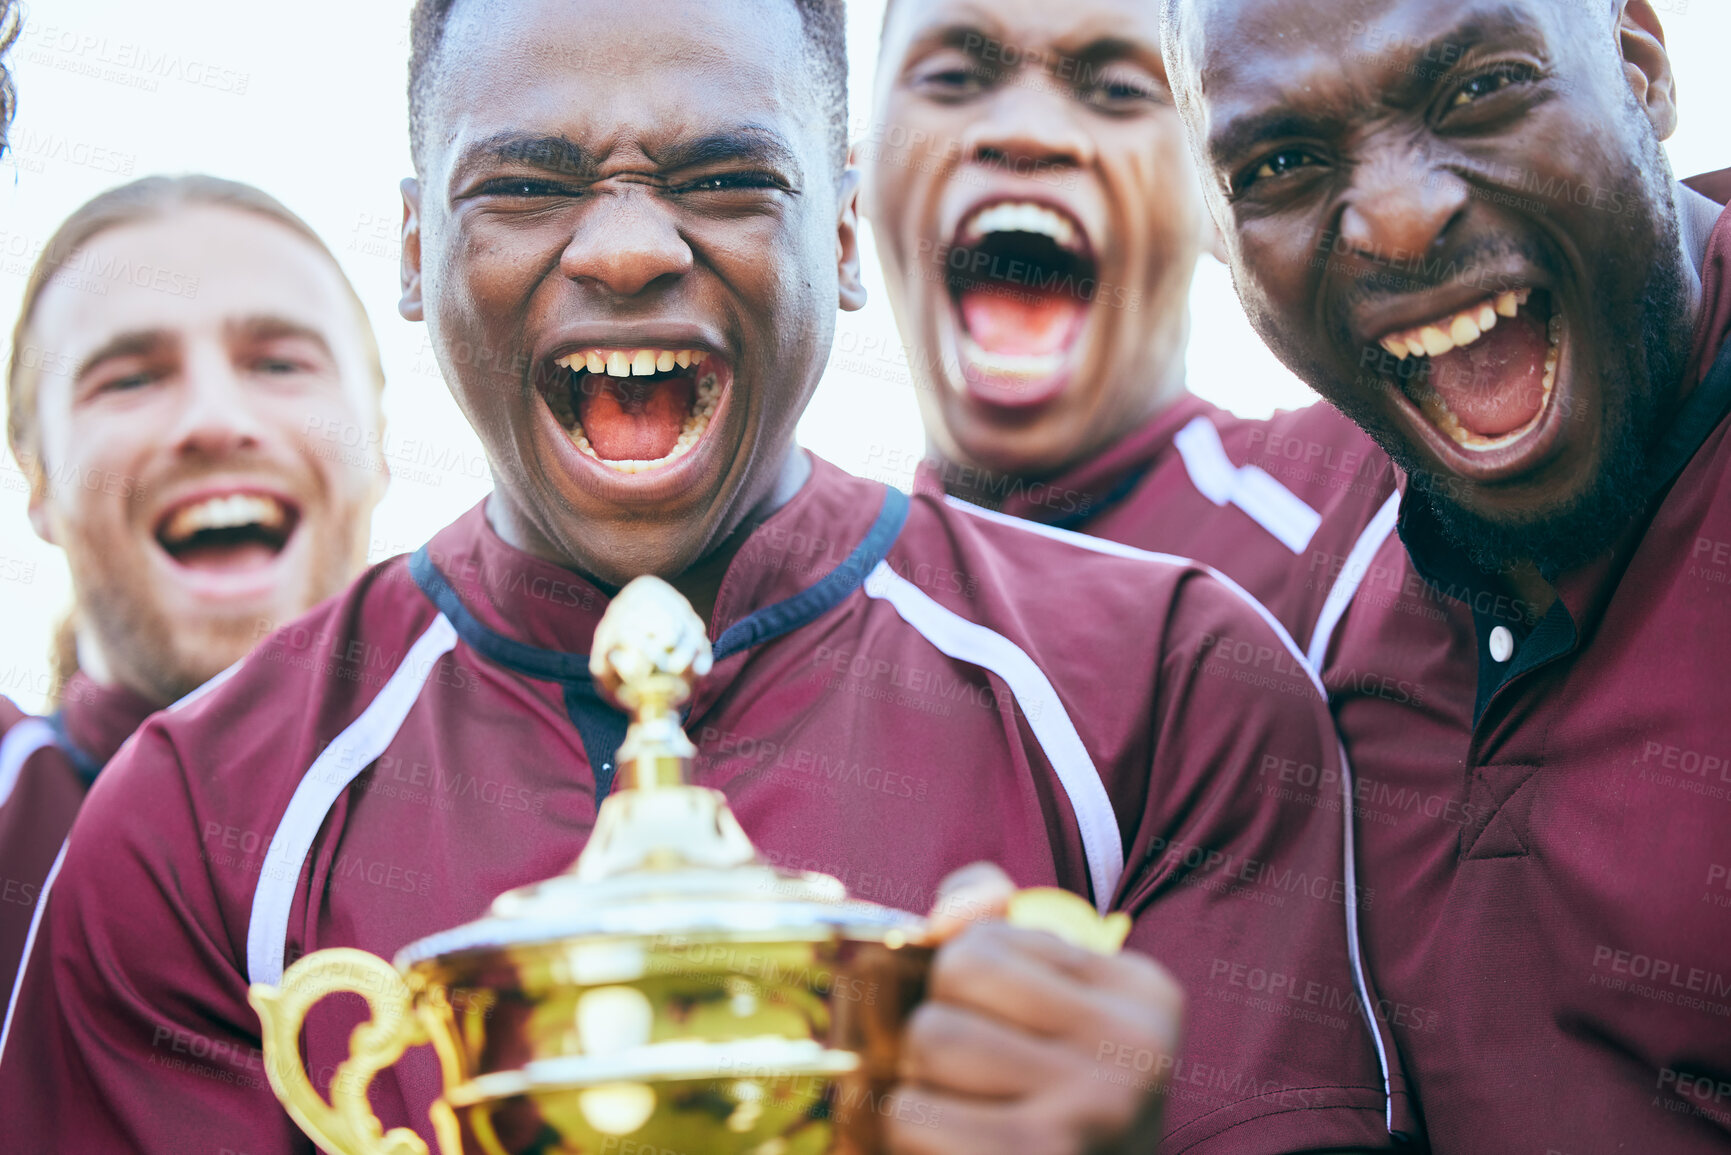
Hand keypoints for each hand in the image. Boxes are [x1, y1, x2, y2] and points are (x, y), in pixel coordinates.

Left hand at [886, 864, 1183, 1154]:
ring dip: (920, 1083)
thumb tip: (951, 912)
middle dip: (935, 1031)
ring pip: (928, 1041)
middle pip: (953, 982)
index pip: (981, 942)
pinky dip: (910, 1134)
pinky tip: (953, 1148)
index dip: (959, 990)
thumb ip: (995, 926)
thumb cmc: (1055, 1107)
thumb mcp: (1049, 1003)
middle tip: (971, 1085)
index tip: (1003, 1038)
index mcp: (1142, 992)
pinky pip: (913, 1116)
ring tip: (964, 1116)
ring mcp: (1094, 1112)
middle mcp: (1133, 1048)